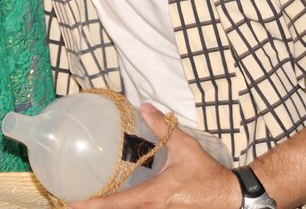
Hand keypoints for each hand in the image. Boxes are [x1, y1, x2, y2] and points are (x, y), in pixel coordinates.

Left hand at [70, 104, 239, 208]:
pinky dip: (125, 208)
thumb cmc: (207, 174)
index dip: (94, 204)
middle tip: (73, 202)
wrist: (232, 197)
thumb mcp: (184, 148)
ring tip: (88, 202)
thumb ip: (162, 129)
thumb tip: (145, 107)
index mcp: (155, 196)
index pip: (118, 203)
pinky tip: (114, 201)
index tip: (73, 203)